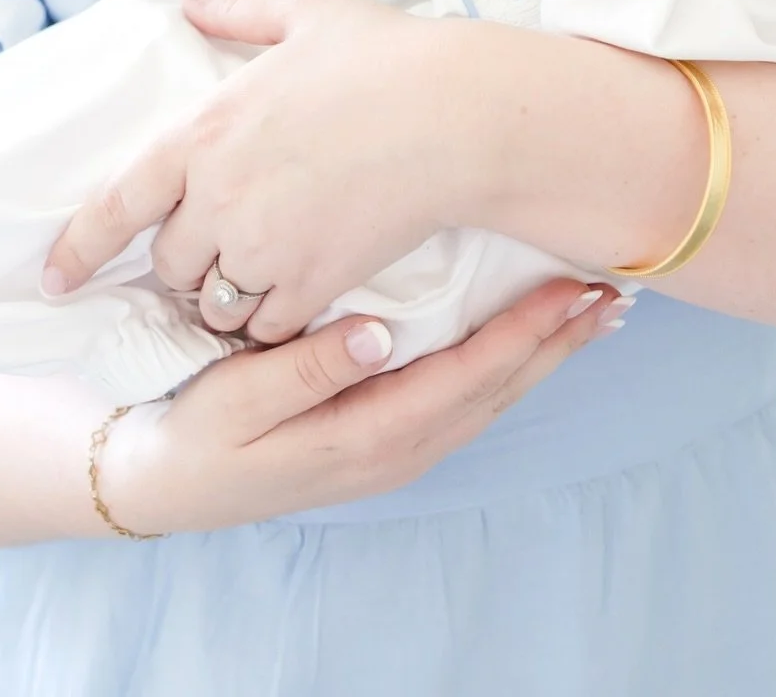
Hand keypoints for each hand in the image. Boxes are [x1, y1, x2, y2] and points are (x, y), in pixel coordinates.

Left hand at [44, 0, 499, 345]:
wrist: (456, 115)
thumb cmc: (385, 56)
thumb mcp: (306, 12)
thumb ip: (239, 10)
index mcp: (205, 133)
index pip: (117, 202)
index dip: (79, 247)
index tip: (55, 279)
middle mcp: (220, 199)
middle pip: (170, 260)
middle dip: (187, 256)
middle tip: (220, 242)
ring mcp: (263, 248)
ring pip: (215, 300)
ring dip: (226, 294)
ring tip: (255, 275)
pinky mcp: (312, 283)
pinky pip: (267, 327)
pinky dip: (273, 321)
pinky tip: (295, 298)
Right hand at [96, 277, 623, 534]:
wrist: (160, 485)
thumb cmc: (194, 432)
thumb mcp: (235, 401)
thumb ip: (306, 369)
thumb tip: (378, 335)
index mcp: (368, 433)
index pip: (469, 376)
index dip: (525, 332)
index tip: (573, 289)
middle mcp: (397, 449)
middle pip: (498, 389)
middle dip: (558, 341)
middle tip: (615, 291)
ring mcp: (395, 451)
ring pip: (490, 397)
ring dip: (544, 354)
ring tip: (590, 310)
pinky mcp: (385, 440)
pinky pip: (466, 399)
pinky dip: (508, 366)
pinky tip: (526, 340)